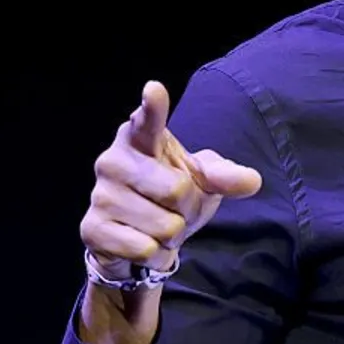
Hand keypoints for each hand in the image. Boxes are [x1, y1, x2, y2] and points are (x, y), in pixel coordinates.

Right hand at [80, 80, 262, 281]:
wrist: (139, 240)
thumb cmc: (172, 197)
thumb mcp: (203, 182)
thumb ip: (225, 176)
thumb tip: (251, 181)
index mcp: (140, 139)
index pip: (148, 120)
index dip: (152, 106)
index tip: (154, 89)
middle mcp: (113, 160)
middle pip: (176, 189)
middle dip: (187, 208)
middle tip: (174, 208)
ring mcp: (99, 194)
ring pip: (165, 225)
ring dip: (172, 235)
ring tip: (158, 226)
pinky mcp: (92, 228)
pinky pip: (145, 249)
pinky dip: (156, 254)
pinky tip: (144, 244)